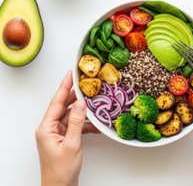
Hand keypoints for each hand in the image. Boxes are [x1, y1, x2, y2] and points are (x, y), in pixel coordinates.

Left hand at [35, 70, 98, 185]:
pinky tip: (95, 124)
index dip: (64, 87)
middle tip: (86, 84)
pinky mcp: (63, 139)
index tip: (70, 74)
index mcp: (45, 128)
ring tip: (94, 103)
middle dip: (75, 96)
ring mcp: (56, 134)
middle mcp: (49, 129)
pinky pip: (74, 126)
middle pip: (62, 106)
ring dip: (82, 111)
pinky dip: (85, 124)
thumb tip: (80, 104)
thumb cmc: (61, 170)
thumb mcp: (71, 144)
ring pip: (70, 116)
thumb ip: (76, 122)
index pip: (56, 102)